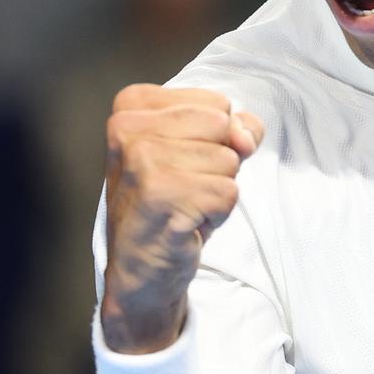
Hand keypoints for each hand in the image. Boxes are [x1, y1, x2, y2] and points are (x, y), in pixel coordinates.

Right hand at [101, 84, 265, 353]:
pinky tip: (188, 224)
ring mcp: (142, 160)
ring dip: (216, 190)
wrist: (140, 271)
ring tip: (184, 206)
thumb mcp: (199, 151)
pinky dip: (217, 213)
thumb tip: (245, 136)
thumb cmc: (170, 204)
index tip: (181, 165)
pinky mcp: (161, 194)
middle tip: (185, 188)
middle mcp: (129, 128)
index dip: (215, 138)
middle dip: (217, 163)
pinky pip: (228, 192)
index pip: (216, 103)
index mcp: (132, 106)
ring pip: (228, 160)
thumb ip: (232, 126)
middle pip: (223, 127)